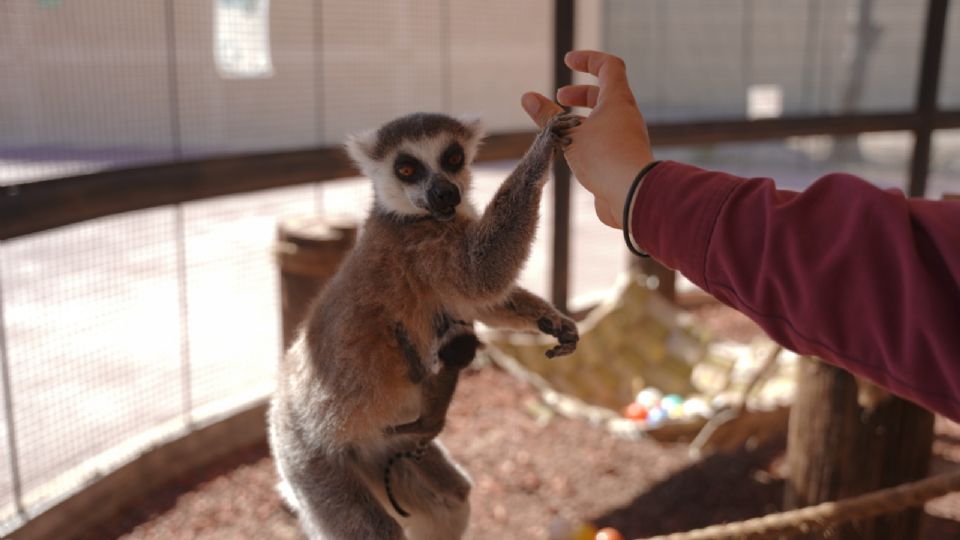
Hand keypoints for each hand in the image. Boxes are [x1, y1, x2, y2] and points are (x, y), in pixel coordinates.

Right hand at [521, 50, 653, 228]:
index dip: (588, 60)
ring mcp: (628, 139)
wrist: (632, 195)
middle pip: (606, 94)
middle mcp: (627, 117)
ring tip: (561, 130)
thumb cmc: (603, 158)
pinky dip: (588, 140)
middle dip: (580, 94)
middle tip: (559, 100)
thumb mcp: (567, 134)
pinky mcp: (624, 161)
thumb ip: (547, 117)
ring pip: (605, 121)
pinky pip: (606, 142)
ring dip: (582, 119)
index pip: (608, 66)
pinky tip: (573, 155)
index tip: (568, 61)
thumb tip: (527, 97)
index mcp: (618, 101)